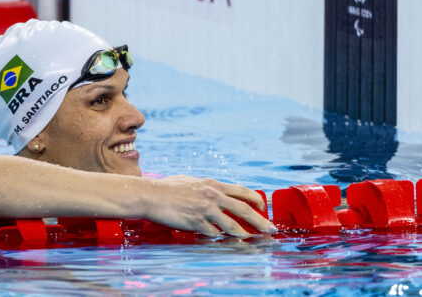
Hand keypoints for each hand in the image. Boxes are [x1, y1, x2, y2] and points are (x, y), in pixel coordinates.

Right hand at [143, 175, 272, 237]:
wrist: (151, 195)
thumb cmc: (169, 187)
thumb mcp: (193, 181)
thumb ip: (208, 187)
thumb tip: (219, 192)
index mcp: (213, 185)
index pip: (242, 192)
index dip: (256, 200)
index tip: (264, 208)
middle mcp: (213, 196)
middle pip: (244, 210)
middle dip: (260, 221)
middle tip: (270, 229)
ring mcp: (205, 211)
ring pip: (232, 226)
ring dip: (244, 235)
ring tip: (252, 240)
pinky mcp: (196, 223)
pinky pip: (213, 234)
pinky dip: (219, 238)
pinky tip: (223, 241)